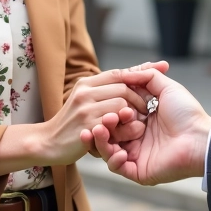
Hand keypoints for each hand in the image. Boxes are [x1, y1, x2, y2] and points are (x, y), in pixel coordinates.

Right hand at [40, 66, 160, 165]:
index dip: (141, 70)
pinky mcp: (87, 128)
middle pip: (123, 88)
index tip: (163, 66)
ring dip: (133, 118)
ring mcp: (85, 110)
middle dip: (139, 100)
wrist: (47, 143)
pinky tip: (123, 140)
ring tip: (134, 128)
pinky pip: (115, 126)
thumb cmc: (70, 124)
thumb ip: (108, 89)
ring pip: (122, 105)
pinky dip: (124, 132)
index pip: (119, 73)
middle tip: (145, 113)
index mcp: (87, 84)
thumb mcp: (86, 100)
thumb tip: (139, 72)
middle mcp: (85, 92)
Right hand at [80, 69, 210, 185]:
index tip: (107, 101)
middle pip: (108, 132)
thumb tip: (126, 72)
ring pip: (107, 150)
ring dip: (100, 141)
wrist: (200, 138)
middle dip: (102, 124)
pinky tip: (120, 152)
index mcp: (141, 119)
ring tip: (100, 131)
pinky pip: (117, 168)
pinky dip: (113, 160)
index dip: (107, 108)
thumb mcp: (166, 87)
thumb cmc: (187, 113)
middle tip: (106, 119)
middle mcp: (135, 137)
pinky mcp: (138, 171)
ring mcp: (136, 155)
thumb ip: (147, 76)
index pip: (115, 114)